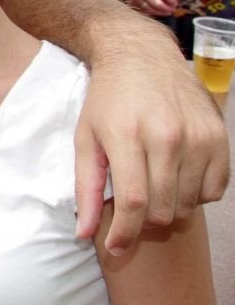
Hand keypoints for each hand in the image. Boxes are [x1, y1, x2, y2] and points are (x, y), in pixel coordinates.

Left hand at [76, 25, 229, 253]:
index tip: (116, 247)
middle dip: (144, 220)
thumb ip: (85, 188)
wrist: (141, 57)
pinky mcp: (219, 137)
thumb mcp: (86, 138)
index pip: (135, 202)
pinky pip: (214, 191)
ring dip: (169, 206)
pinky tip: (176, 176)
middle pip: (163, 208)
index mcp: (128, 135)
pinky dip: (195, 194)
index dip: (125, 233)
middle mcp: (168, 136)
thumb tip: (84, 234)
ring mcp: (198, 137)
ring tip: (152, 184)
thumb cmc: (107, 100)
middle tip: (132, 205)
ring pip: (189, 204)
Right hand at [111, 0, 176, 16]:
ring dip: (161, 12)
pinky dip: (151, 12)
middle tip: (173, 9)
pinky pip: (143, 10)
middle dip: (168, 8)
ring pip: (151, 10)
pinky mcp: (131, 2)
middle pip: (158, 4)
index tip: (176, 2)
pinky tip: (156, 12)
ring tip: (167, 12)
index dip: (172, 0)